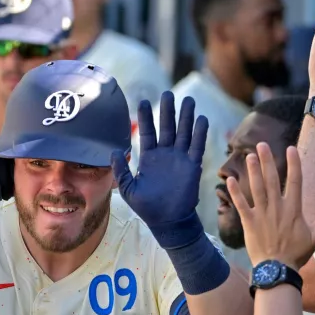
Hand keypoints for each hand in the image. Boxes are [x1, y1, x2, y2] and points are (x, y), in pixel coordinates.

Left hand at [112, 92, 207, 247]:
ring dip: (186, 116)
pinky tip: (201, 119)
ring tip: (188, 100)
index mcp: (149, 158)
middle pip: (167, 127)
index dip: (146, 117)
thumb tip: (113, 151)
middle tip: (168, 93)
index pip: (148, 132)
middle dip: (167, 110)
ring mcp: (180, 158)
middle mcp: (165, 154)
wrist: (168, 221)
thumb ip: (121, 170)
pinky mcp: (193, 166)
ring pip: (183, 132)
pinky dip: (200, 133)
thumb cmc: (147, 207)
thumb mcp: (128, 189)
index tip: (143, 100)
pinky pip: (197, 146)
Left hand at [227, 143, 314, 269]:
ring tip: (249, 156)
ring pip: (256, 188)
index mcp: (294, 209)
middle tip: (262, 145)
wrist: (277, 270)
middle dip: (267, 161)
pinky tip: (230, 179)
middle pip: (272, 180)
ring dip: (252, 171)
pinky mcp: (248, 222)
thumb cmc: (297, 254)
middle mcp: (277, 208)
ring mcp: (262, 214)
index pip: (295, 181)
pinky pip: (240, 204)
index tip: (290, 149)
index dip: (293, 164)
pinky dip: (235, 192)